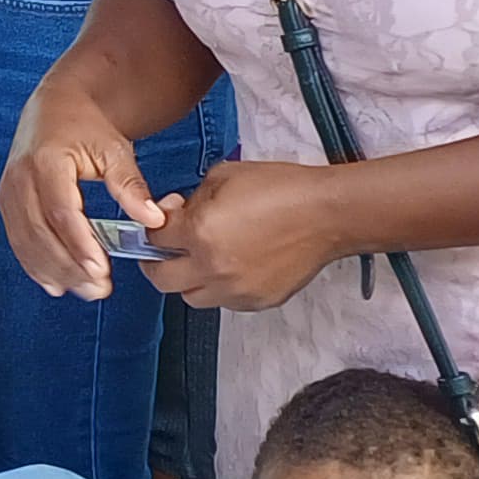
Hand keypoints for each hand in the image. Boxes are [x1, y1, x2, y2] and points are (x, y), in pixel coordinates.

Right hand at [0, 86, 167, 300]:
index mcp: (47, 160)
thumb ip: (130, 185)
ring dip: (55, 272)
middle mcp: (21, 177)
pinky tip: (57, 283)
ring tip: (85, 290)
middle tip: (99, 289)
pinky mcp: (7, 203)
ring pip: (26, 243)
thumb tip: (152, 219)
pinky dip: (37, 266)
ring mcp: (9, 191)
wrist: (55, 107)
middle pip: (41, 233)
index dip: (79, 244)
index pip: (61, 211)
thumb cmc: (85, 126)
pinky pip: (18, 242)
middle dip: (70, 267)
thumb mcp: (114, 148)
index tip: (100, 269)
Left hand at [142, 160, 351, 313]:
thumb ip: (192, 198)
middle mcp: (213, 267)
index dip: (152, 229)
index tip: (159, 225)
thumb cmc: (282, 189)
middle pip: (162, 279)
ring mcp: (235, 290)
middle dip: (156, 263)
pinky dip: (219, 288)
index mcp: (200, 232)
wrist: (326, 213)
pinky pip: (224, 302)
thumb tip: (177, 213)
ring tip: (200, 261)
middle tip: (163, 252)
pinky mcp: (256, 301)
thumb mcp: (224, 176)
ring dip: (188, 280)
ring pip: (191, 297)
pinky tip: (230, 267)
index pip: (154, 239)